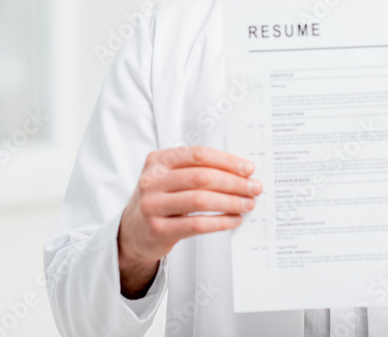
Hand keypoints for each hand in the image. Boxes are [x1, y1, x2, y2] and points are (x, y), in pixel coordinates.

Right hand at [118, 145, 261, 296]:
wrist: (133, 231)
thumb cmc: (159, 199)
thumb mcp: (168, 177)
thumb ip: (195, 170)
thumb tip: (240, 172)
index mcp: (158, 160)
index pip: (198, 155)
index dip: (227, 161)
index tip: (248, 169)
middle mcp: (152, 180)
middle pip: (202, 177)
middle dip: (234, 182)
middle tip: (254, 188)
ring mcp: (152, 205)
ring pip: (200, 200)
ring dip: (230, 202)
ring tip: (248, 204)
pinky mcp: (158, 229)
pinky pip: (196, 224)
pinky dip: (220, 222)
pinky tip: (234, 220)